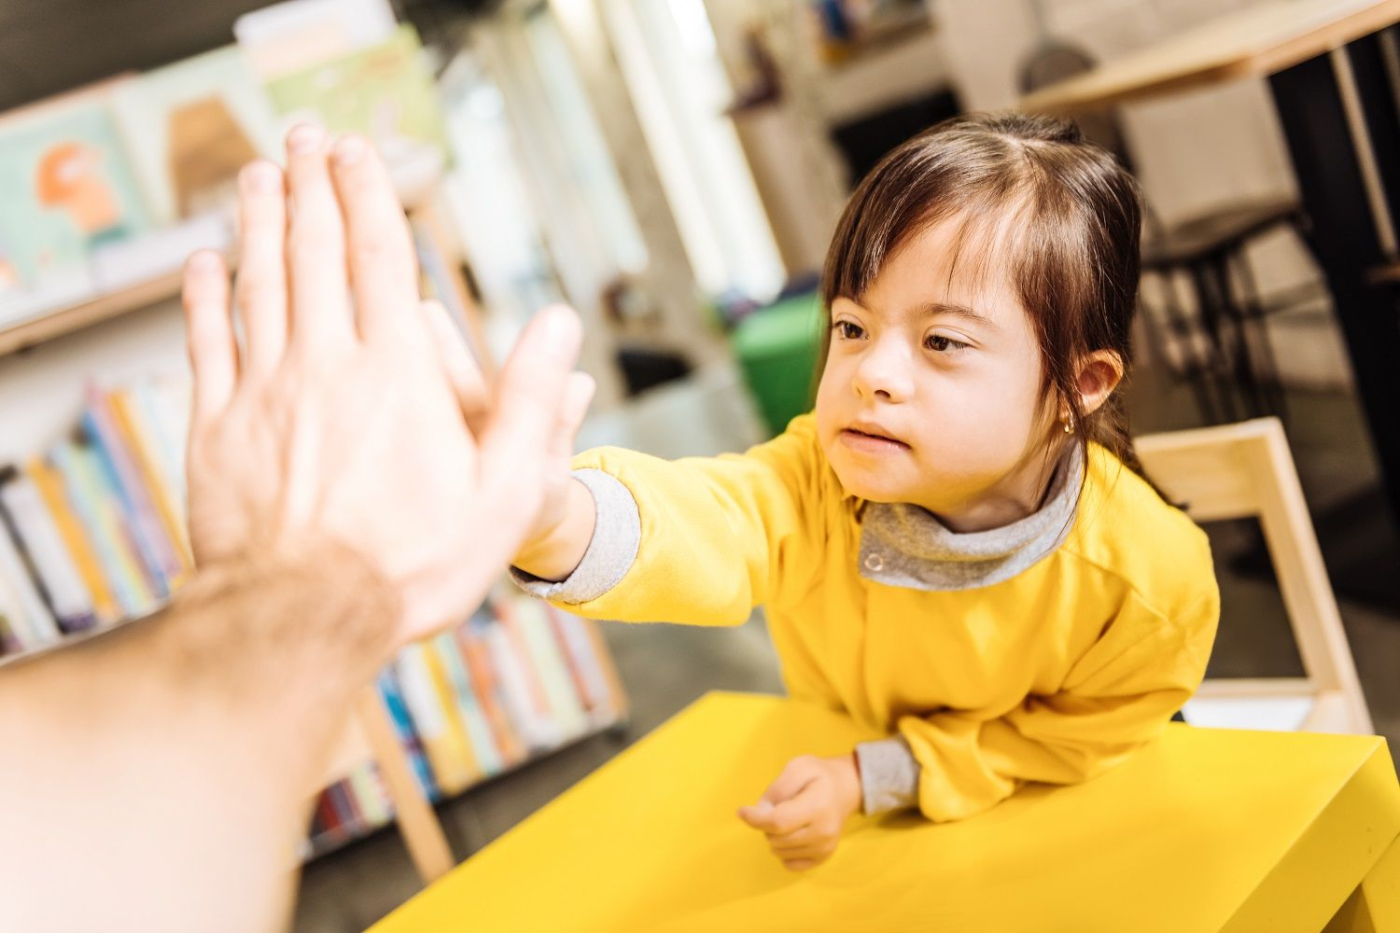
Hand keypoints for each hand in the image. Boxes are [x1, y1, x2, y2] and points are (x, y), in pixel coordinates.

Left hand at [182, 124, 584, 646]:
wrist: (303, 622)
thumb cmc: (415, 567)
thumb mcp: (506, 494)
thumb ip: (536, 403)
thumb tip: (561, 323)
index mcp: (396, 375)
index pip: (378, 259)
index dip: (368, 196)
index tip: (358, 150)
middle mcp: (324, 366)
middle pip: (312, 253)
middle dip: (311, 187)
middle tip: (306, 138)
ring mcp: (263, 394)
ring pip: (257, 285)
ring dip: (258, 222)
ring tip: (259, 175)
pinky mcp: (218, 430)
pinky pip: (206, 344)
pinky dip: (203, 296)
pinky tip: (204, 263)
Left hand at [737, 753, 861, 870]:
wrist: (846, 789)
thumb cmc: (819, 775)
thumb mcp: (798, 767)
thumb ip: (777, 788)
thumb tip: (761, 812)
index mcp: (817, 807)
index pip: (777, 822)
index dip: (754, 819)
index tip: (742, 811)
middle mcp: (822, 832)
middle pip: (775, 838)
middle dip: (767, 824)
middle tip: (779, 807)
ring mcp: (824, 848)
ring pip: (779, 852)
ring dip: (775, 836)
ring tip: (790, 818)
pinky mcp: (823, 858)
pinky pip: (789, 864)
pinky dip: (784, 850)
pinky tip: (793, 833)